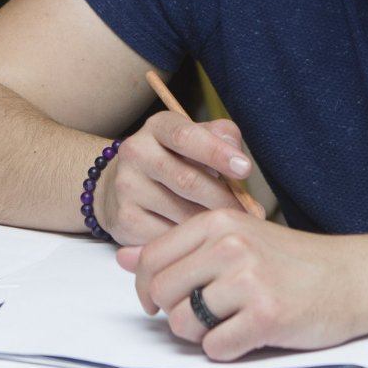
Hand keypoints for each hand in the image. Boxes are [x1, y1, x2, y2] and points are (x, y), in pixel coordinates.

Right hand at [94, 110, 264, 247]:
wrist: (117, 185)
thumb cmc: (172, 160)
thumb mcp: (194, 140)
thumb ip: (220, 137)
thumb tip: (236, 154)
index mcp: (157, 127)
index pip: (186, 136)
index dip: (217, 152)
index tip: (245, 169)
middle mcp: (135, 153)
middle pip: (187, 180)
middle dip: (225, 199)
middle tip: (251, 213)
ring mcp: (126, 187)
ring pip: (181, 212)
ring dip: (212, 223)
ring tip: (232, 229)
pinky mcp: (124, 220)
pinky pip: (168, 236)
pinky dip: (192, 240)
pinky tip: (204, 240)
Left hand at [117, 211, 367, 361]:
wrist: (357, 276)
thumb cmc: (296, 261)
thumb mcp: (237, 237)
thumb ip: (180, 247)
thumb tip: (123, 259)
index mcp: (217, 222)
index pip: (150, 259)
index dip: (146, 289)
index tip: (162, 301)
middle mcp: (230, 246)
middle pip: (160, 293)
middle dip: (174, 313)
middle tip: (204, 315)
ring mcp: (249, 281)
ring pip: (184, 323)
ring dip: (201, 334)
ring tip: (230, 323)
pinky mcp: (267, 316)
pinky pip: (217, 348)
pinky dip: (227, 350)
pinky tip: (249, 335)